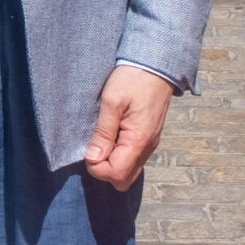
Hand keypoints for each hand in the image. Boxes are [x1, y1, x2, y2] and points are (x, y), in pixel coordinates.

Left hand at [82, 64, 174, 189]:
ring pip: (129, 170)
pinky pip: (133, 158)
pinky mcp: (148, 137)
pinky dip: (120, 154)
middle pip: (124, 179)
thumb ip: (103, 132)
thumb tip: (92, 158)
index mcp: (139, 140)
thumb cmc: (133, 79)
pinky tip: (112, 135)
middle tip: (95, 147)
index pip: (116, 174)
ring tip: (102, 138)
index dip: (97, 168)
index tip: (88, 150)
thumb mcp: (111, 102)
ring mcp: (149, 143)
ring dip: (112, 162)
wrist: (156, 64)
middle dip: (105, 170)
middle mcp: (147, 147)